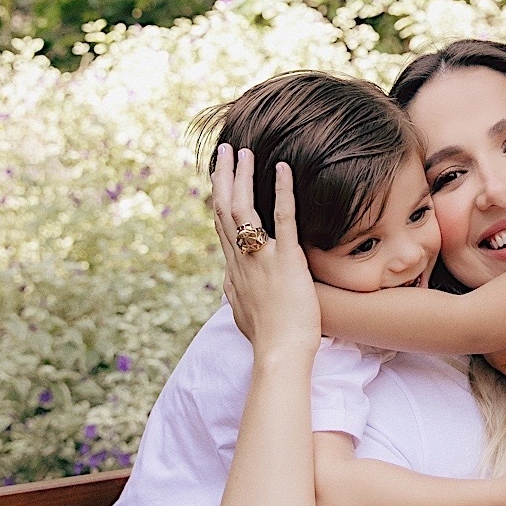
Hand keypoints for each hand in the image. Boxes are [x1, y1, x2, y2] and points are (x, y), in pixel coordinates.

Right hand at [211, 144, 320, 360]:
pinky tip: (283, 168)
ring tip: (246, 151)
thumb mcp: (242, 314)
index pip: (222, 227)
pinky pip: (283, 219)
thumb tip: (228, 286)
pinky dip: (282, 191)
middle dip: (224, 177)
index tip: (219, 177)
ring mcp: (261, 259)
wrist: (279, 354)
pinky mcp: (286, 261)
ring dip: (243, 176)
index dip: (218, 199)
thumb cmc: (268, 340)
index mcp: (234, 271)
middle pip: (224, 209)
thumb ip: (236, 294)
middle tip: (226, 151)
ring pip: (244, 208)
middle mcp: (241, 260)